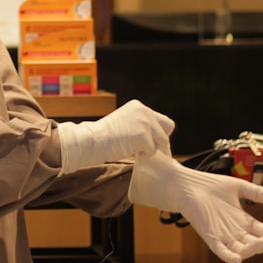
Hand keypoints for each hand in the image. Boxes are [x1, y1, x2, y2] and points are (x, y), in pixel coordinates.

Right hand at [57, 99, 174, 171]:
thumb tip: (157, 141)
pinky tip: (130, 151)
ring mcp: (145, 123)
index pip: (161, 120)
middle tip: (149, 148)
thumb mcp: (125, 123)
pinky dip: (143, 155)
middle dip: (161, 139)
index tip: (152, 142)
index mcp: (138, 106)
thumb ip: (140, 125)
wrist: (94, 140)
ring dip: (151, 148)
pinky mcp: (144, 136)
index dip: (158, 132)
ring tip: (134, 149)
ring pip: (162, 141)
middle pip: (168, 127)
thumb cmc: (105, 136)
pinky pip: (152, 151)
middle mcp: (144, 111)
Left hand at [129, 151, 262, 262]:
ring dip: (254, 249)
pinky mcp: (209, 236)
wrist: (186, 184)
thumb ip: (255, 192)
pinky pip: (220, 251)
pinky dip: (228, 257)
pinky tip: (237, 258)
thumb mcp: (238, 187)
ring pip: (243, 251)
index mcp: (243, 221)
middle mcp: (235, 231)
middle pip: (256, 244)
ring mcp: (223, 235)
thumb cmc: (210, 185)